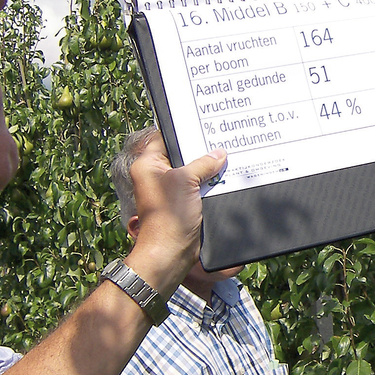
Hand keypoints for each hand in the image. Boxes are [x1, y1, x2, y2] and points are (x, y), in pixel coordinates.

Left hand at [124, 138, 226, 295]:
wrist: (171, 251)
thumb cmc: (169, 215)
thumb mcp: (186, 181)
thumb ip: (203, 164)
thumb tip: (219, 154)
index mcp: (148, 165)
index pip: (164, 137)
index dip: (182, 131)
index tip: (202, 124)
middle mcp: (156, 175)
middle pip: (181, 155)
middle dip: (200, 150)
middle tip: (220, 139)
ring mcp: (170, 190)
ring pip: (192, 172)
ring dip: (207, 169)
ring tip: (227, 156)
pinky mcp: (182, 203)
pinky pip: (197, 187)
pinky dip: (209, 183)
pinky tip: (225, 177)